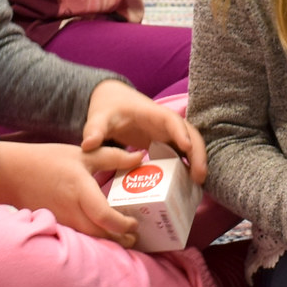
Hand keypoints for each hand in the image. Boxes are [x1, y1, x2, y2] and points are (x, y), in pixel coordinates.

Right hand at [0, 139, 137, 243]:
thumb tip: (139, 157)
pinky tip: (99, 232)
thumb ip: (114, 156)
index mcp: (81, 190)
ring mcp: (62, 220)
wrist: (11, 173)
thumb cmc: (48, 160)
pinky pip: (78, 236)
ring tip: (121, 236)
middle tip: (133, 235)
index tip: (134, 223)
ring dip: (107, 240)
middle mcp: (72, 209)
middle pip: (101, 235)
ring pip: (90, 238)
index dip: (124, 225)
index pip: (106, 217)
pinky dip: (92, 237)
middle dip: (121, 239)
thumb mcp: (83, 153)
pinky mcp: (55, 225)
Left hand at [81, 78, 206, 180]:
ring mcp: (167, 133)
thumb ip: (94, 130)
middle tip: (199, 177)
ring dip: (197, 162)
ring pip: (191, 144)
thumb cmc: (108, 108)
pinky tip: (189, 184)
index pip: (172, 120)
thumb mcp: (98, 117)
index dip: (181, 132)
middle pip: (190, 134)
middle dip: (198, 153)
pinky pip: (182, 153)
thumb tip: (88, 144)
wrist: (112, 102)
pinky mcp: (165, 142)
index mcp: (152, 113)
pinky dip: (189, 166)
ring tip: (198, 184)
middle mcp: (165, 122)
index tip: (186, 147)